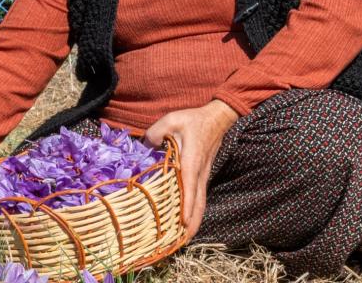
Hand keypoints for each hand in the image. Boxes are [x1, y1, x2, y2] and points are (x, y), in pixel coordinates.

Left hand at [144, 99, 237, 238]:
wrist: (216, 119)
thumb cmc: (192, 120)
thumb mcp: (171, 120)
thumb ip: (155, 132)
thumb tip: (144, 146)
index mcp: (191, 160)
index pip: (189, 186)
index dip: (187, 205)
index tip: (184, 222)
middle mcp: (199, 172)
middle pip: (198, 202)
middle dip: (192, 223)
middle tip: (182, 242)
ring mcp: (203, 175)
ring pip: (201, 202)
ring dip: (195, 221)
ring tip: (184, 239)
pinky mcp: (202, 175)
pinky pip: (199, 197)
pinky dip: (195, 211)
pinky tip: (188, 221)